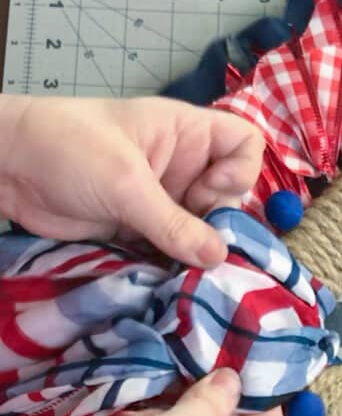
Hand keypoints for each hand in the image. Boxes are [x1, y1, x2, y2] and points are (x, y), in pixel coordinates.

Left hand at [0, 94, 263, 265]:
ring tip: (186, 273)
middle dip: (220, 225)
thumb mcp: (125, 183)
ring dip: (197, 254)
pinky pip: (173, 252)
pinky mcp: (141, 231)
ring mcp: (162, 202)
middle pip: (229, 198)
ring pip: (202, 231)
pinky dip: (175, 268)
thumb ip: (174, 224)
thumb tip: (220, 257)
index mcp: (186, 134)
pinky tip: (170, 281)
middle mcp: (182, 167)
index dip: (240, 173)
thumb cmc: (67, 149)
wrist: (9, 169)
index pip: (243, 145)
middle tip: (194, 245)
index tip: (209, 195)